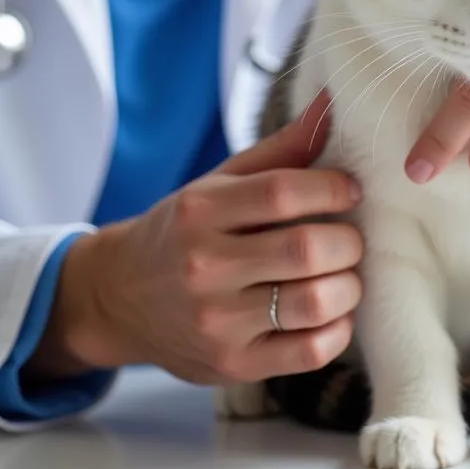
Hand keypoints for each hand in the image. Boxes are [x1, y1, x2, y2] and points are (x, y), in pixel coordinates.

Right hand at [26, 92, 362, 385]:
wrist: (118, 297)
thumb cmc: (184, 230)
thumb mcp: (219, 182)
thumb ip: (281, 149)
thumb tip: (332, 102)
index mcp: (200, 211)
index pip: (283, 192)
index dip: (333, 188)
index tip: (350, 191)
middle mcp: (203, 267)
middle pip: (305, 250)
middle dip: (347, 240)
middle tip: (350, 237)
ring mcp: (217, 322)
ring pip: (315, 302)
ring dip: (349, 285)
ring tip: (343, 273)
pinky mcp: (232, 365)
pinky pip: (310, 351)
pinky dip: (338, 328)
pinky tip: (332, 311)